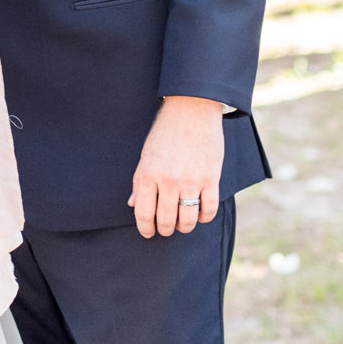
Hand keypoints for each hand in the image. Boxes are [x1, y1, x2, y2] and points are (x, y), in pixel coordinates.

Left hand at [129, 95, 225, 237]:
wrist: (191, 110)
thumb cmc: (165, 133)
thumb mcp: (145, 155)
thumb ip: (138, 182)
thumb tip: (132, 205)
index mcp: (148, 174)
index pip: (143, 212)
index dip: (145, 228)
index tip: (148, 233)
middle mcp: (168, 181)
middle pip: (165, 220)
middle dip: (164, 230)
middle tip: (166, 230)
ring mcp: (190, 181)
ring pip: (187, 219)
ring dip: (184, 227)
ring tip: (182, 224)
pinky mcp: (210, 178)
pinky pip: (209, 209)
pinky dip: (204, 217)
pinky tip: (200, 215)